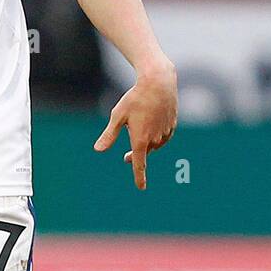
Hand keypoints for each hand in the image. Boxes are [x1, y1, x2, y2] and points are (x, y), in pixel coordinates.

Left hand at [94, 59, 177, 189]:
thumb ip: (109, 135)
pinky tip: (151, 123)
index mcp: (140, 140)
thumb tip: (98, 150)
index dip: (139, 177)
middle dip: (136, 155)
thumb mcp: (118, 116)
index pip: (139, 164)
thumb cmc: (135, 98)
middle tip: (126, 158)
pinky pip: (163, 137)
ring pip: (154, 144)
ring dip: (146, 141)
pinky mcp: (172, 126)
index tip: (141, 188)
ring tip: (139, 124)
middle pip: (144, 153)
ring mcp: (165, 133)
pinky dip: (156, 135)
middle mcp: (155, 139)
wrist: (159, 83)